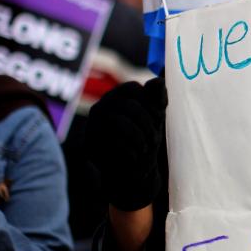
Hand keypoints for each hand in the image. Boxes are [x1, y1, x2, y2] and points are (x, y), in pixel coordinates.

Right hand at [86, 77, 166, 211]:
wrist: (131, 170)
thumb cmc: (145, 138)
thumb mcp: (155, 117)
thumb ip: (157, 98)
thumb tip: (159, 81)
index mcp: (117, 96)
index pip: (133, 87)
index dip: (150, 101)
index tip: (160, 116)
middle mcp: (102, 106)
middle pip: (129, 105)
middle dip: (147, 123)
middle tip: (155, 139)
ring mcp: (93, 124)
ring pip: (119, 122)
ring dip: (139, 137)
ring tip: (146, 147)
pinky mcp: (90, 142)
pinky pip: (110, 141)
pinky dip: (129, 149)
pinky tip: (135, 156)